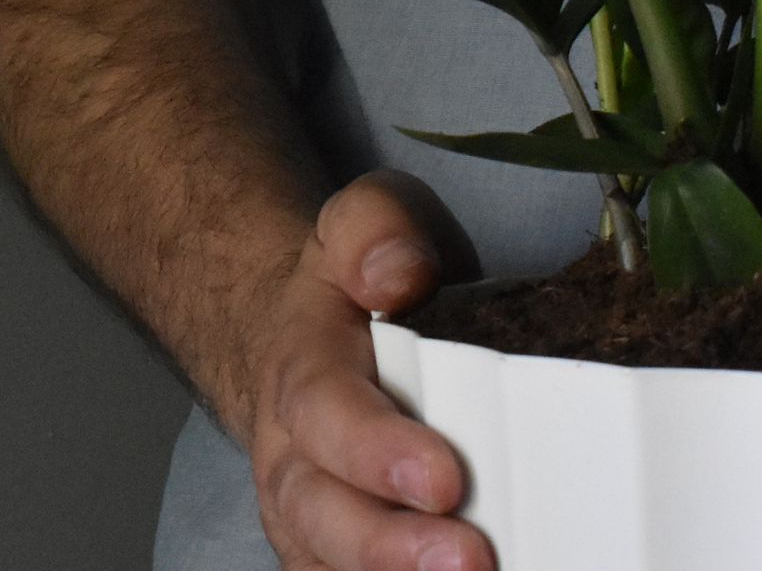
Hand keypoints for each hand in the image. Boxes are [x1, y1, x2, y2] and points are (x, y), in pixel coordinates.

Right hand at [241, 172, 491, 570]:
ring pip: (327, 562)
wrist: (294, 342)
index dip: (376, 450)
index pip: (325, 412)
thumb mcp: (361, 224)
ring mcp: (310, 513)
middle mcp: (293, 456)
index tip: (442, 477)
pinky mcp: (336, 551)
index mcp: (302, 372)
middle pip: (320, 511)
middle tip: (467, 559)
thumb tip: (397, 275)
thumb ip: (373, 230)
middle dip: (389, 545)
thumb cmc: (351, 292)